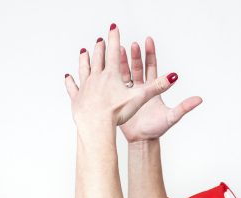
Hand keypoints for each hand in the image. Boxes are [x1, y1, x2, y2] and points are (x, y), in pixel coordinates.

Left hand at [65, 23, 179, 127]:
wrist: (96, 125)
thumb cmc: (116, 113)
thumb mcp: (139, 98)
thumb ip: (157, 87)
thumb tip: (172, 77)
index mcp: (112, 75)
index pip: (114, 52)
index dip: (115, 38)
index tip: (113, 27)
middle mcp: (97, 77)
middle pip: (98, 58)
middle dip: (100, 47)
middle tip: (100, 39)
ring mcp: (85, 87)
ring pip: (84, 68)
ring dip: (84, 59)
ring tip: (84, 51)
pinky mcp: (77, 98)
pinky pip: (72, 87)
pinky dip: (70, 81)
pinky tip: (68, 77)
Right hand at [118, 37, 202, 142]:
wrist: (141, 140)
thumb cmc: (156, 129)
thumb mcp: (172, 117)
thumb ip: (184, 107)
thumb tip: (199, 99)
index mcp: (153, 89)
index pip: (152, 67)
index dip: (150, 54)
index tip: (148, 40)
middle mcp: (142, 89)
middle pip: (139, 67)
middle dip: (136, 55)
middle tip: (133, 44)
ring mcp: (130, 93)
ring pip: (126, 73)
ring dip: (123, 62)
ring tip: (118, 50)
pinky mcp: (120, 99)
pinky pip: (115, 84)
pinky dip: (112, 75)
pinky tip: (107, 66)